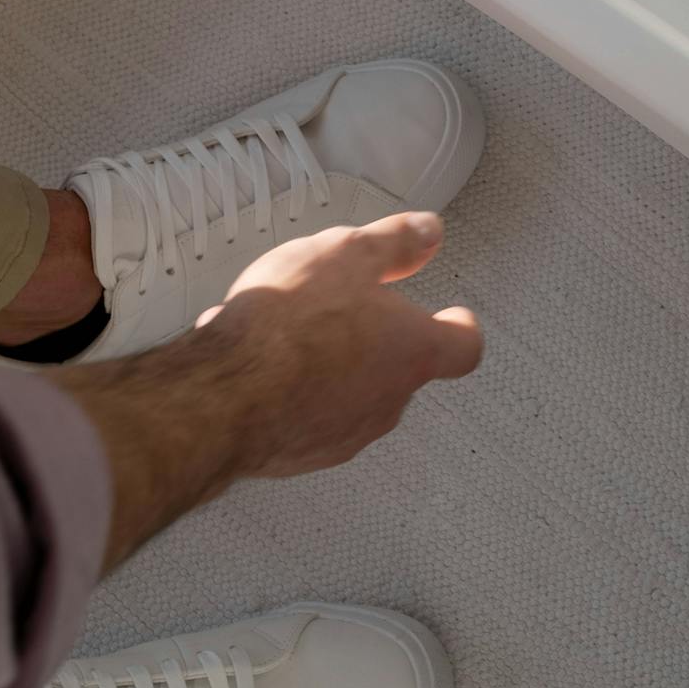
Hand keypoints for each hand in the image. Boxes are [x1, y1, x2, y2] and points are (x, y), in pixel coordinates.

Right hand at [55, 212, 481, 568]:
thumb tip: (429, 232)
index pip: (463, 347)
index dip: (458, 327)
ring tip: (280, 328)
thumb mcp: (347, 254)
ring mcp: (345, 434)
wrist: (225, 395)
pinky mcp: (301, 455)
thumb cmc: (290, 323)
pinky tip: (251, 360)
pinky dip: (288, 388)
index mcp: (413, 351)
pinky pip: (305, 412)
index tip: (452, 315)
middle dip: (374, 336)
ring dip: (325, 361)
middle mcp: (388, 401)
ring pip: (348, 389)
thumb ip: (393, 243)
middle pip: (399, 366)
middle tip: (339, 303)